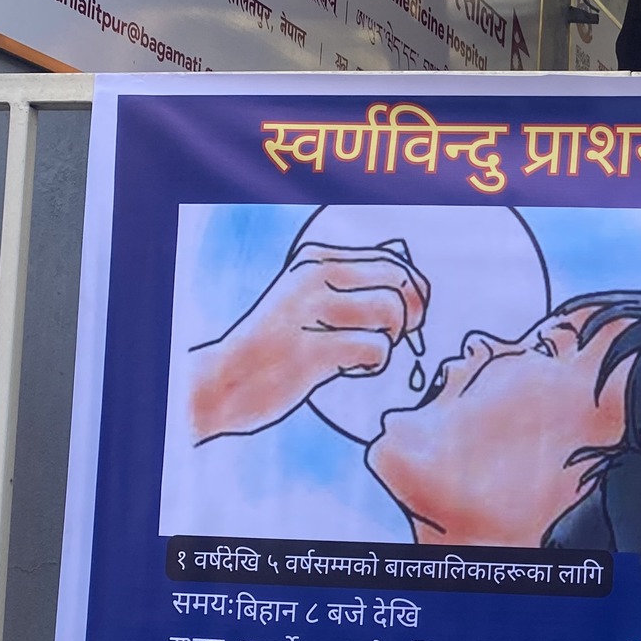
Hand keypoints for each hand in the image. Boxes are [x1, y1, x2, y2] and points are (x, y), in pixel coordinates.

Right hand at [186, 242, 428, 441]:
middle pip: (400, 283)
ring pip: (392, 312)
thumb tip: (415, 284)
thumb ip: (350, 284)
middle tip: (394, 338)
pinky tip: (348, 370)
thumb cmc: (276, 345)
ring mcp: (311, 310)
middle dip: (410, 315)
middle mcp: (314, 275)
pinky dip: (372, 365)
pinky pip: (376, 349)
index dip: (415, 290)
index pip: (392, 260)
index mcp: (315, 258)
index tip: (411, 317)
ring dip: (389, 341)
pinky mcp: (312, 347)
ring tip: (361, 355)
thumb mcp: (306, 298)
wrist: (225, 382)